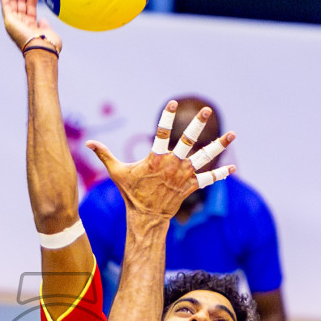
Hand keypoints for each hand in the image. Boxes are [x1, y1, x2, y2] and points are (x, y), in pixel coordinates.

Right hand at [1, 0, 60, 54]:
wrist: (42, 50)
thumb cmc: (49, 45)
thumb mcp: (50, 33)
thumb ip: (45, 25)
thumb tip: (42, 19)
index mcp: (31, 27)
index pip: (30, 6)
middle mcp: (22, 25)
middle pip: (21, 2)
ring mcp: (15, 23)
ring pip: (14, 2)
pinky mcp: (9, 22)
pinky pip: (6, 7)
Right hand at [88, 101, 236, 221]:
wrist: (146, 217)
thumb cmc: (131, 193)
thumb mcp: (116, 172)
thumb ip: (104, 154)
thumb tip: (87, 143)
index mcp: (155, 158)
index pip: (162, 133)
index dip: (167, 118)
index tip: (173, 103)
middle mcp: (172, 165)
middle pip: (188, 141)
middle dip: (197, 124)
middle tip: (206, 110)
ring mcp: (184, 176)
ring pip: (205, 157)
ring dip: (219, 145)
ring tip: (232, 134)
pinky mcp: (191, 186)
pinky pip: (209, 179)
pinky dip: (221, 174)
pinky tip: (233, 168)